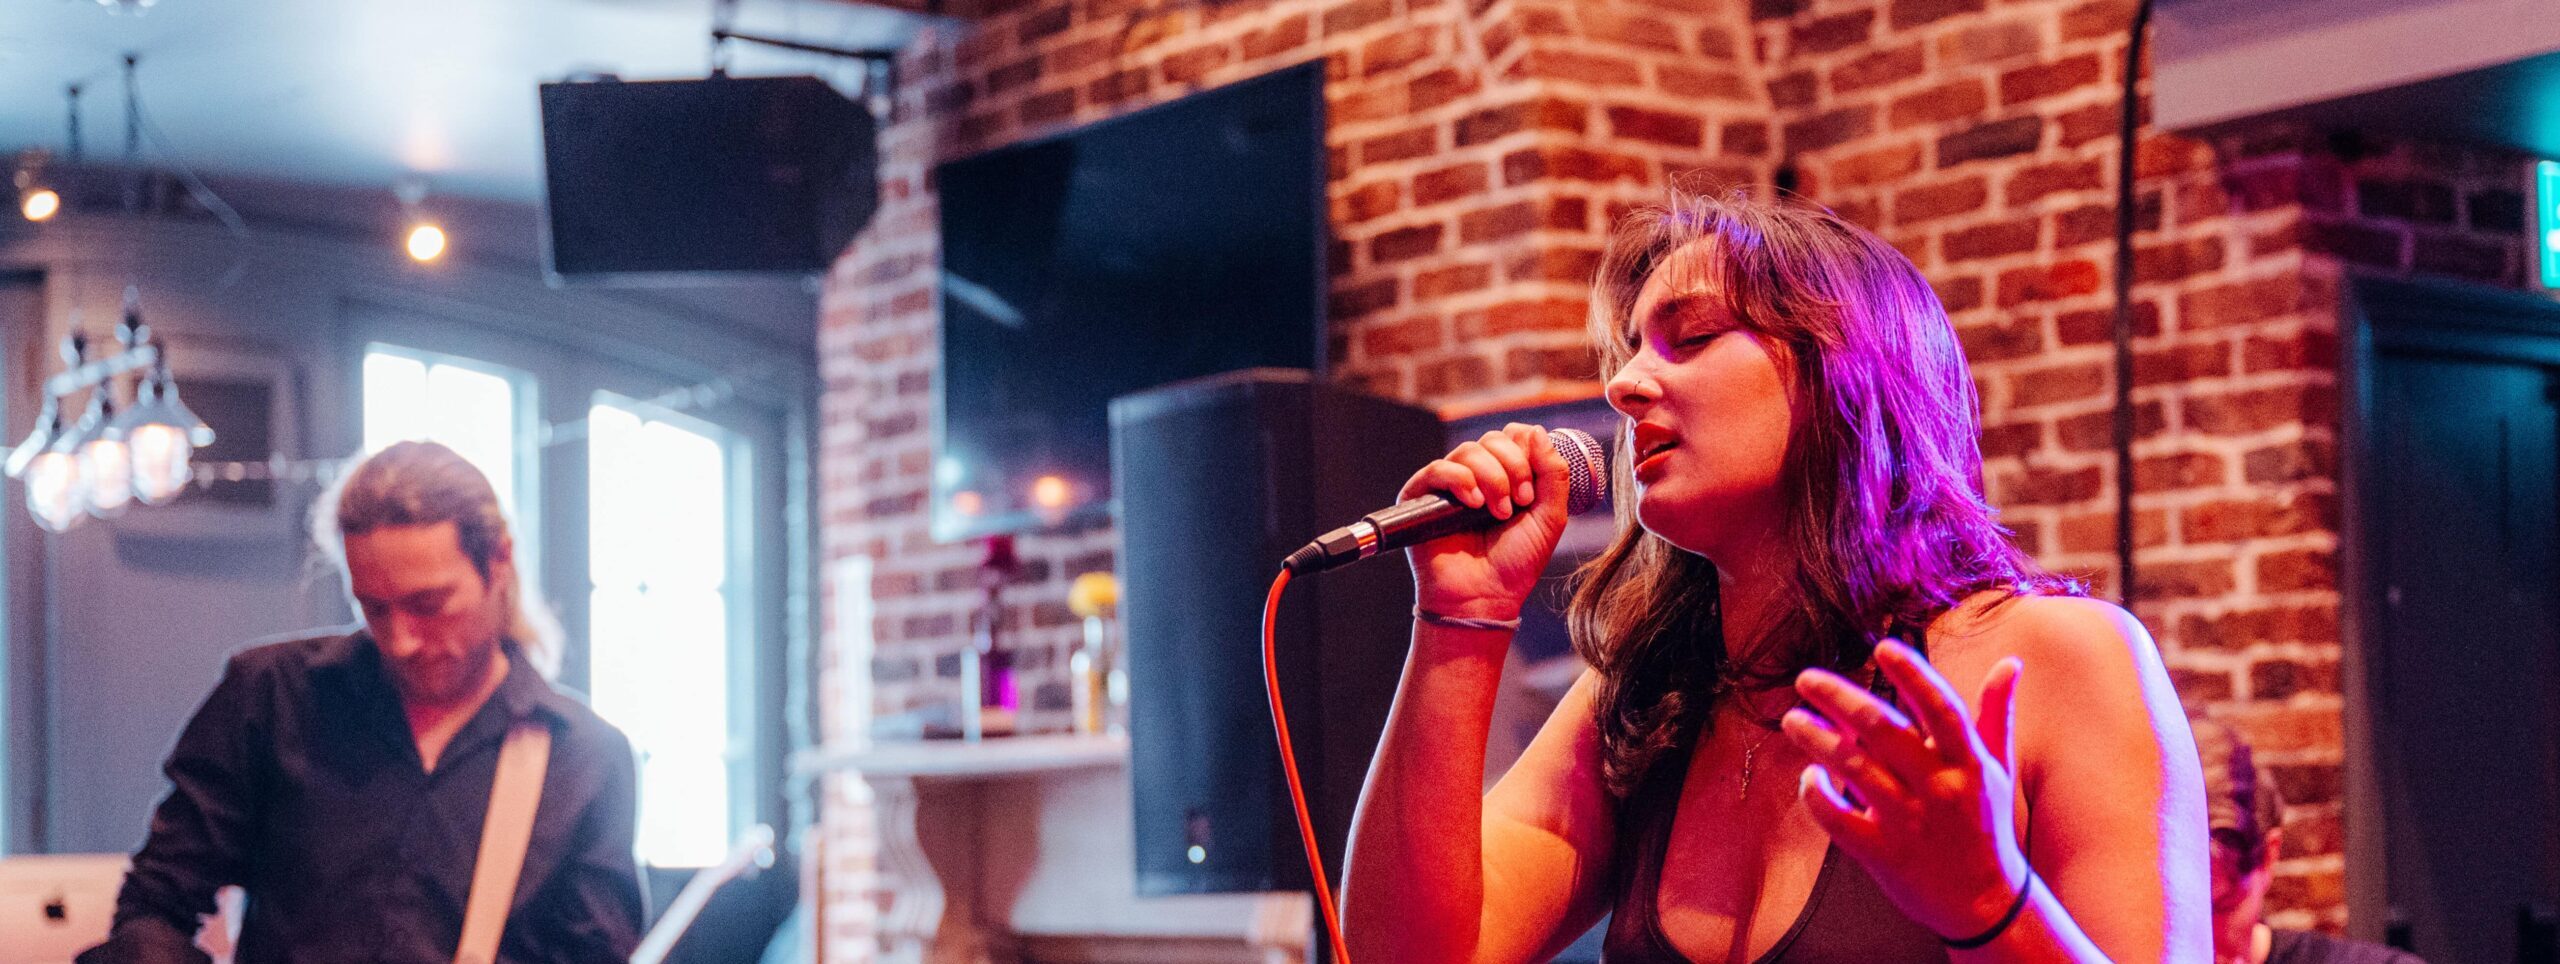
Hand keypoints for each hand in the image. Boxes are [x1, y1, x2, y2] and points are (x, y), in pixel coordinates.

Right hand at [1399, 423, 1573, 622]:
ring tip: (1497, 512)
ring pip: (1469, 451)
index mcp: (1506, 476)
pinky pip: (1438, 469)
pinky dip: (1460, 480)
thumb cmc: (1515, 563)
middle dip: (1513, 467)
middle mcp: (1476, 476)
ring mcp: (1448, 486)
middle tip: (1519, 502)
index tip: (1532, 489)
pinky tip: (1473, 503)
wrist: (1484, 596)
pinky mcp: (1421, 498)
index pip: (1513, 437)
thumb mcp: (1550, 517)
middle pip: (1493, 439)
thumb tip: (1537, 431)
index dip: (1526, 451)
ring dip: (1491, 478)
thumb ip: (1554, 474)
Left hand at [1784, 640, 2030, 942]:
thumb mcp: (1997, 770)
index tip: (1883, 647)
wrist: (1985, 904)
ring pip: (1853, 768)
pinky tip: (1807, 776)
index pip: (1941, 708)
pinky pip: (1837, 818)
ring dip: (1816, 739)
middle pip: (1883, 730)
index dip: (1913, 674)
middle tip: (1806, 678)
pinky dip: (1815, 794)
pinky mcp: (1882, 853)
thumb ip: (1995, 715)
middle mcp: (1939, 789)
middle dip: (1839, 698)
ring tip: (1792, 720)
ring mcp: (1909, 822)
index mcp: (1969, 764)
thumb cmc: (1986, 826)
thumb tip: (2011, 662)